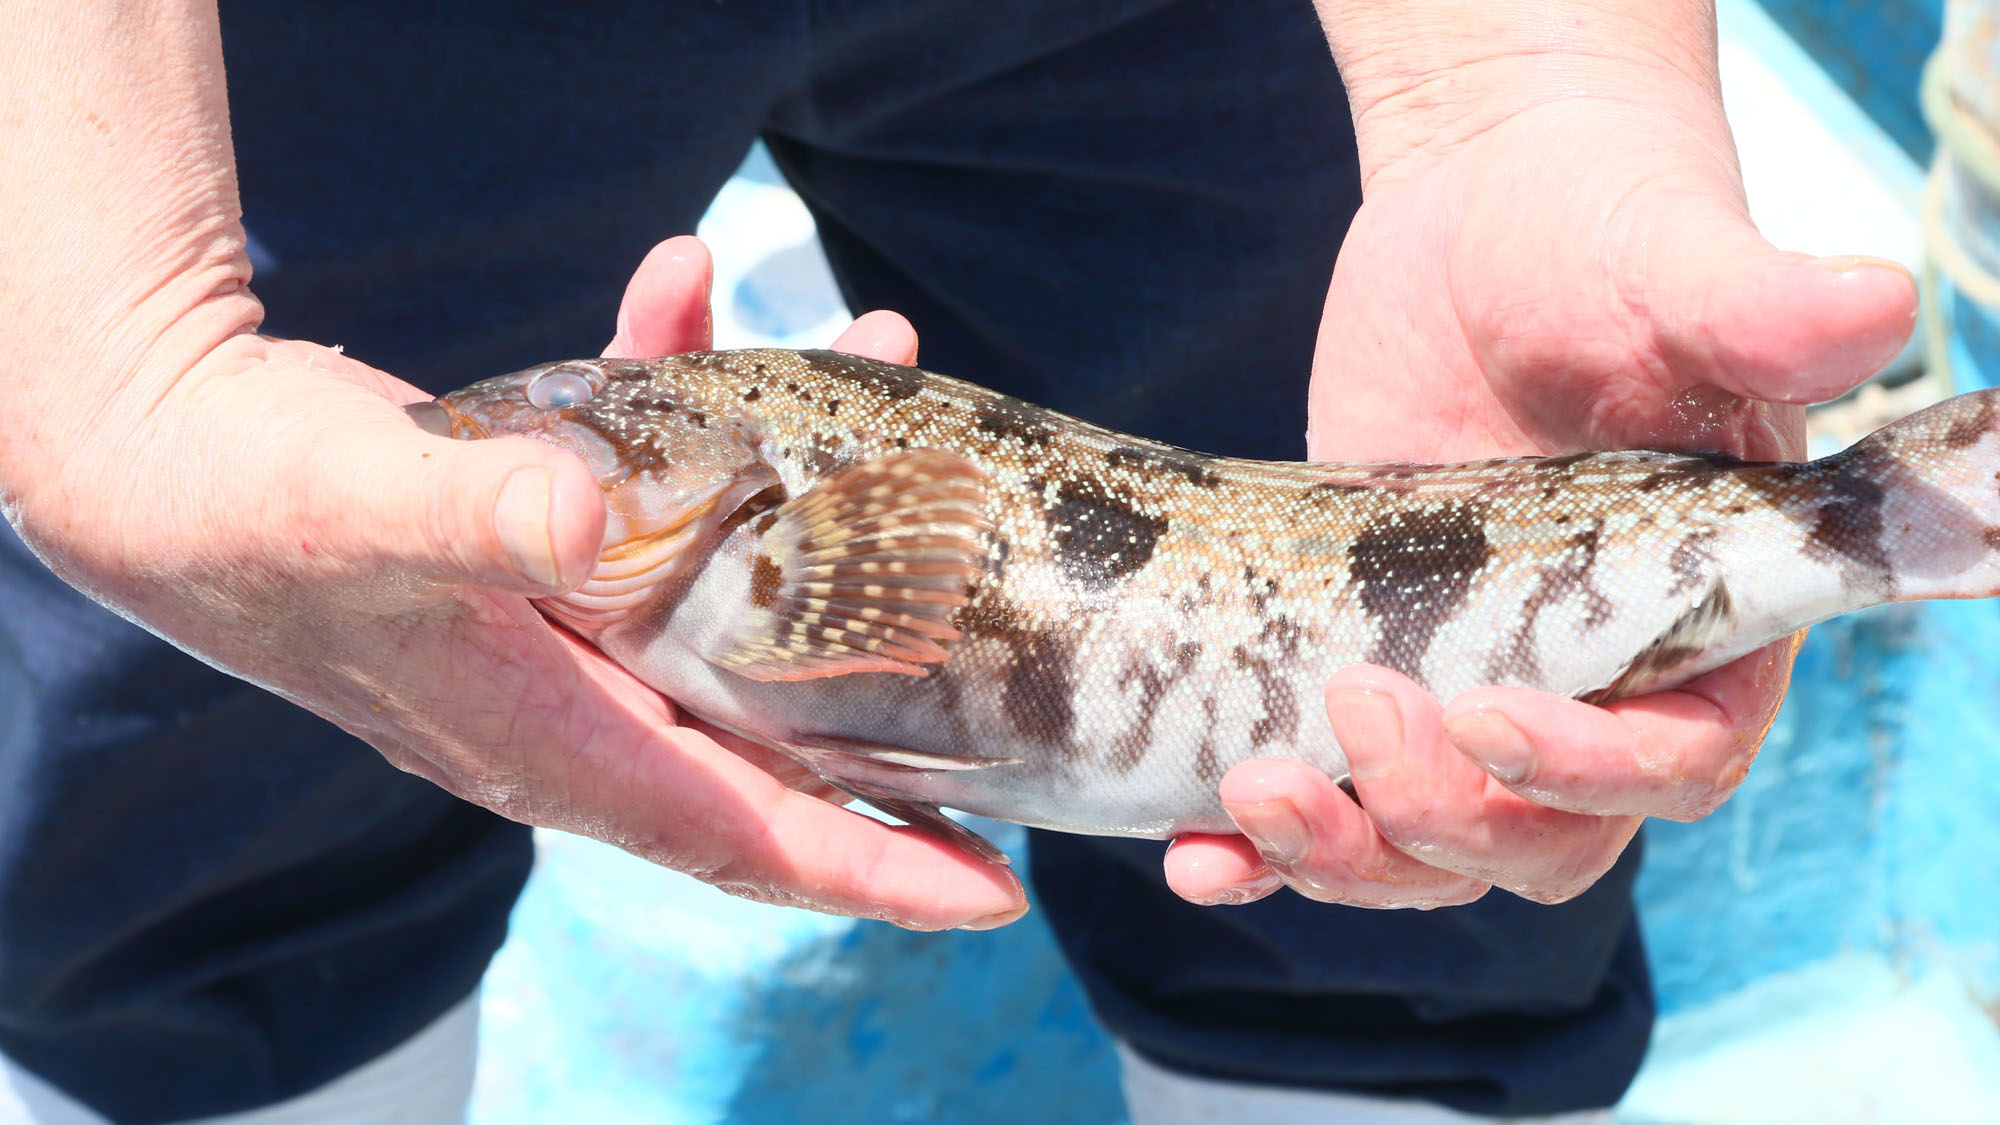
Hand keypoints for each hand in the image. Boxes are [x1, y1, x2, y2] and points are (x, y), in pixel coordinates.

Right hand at [8, 235, 1026, 930]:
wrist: (160, 450)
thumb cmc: (250, 506)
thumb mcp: (367, 512)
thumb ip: (485, 518)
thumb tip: (593, 516)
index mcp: (554, 741)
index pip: (748, 837)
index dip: (874, 873)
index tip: (992, 895)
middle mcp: (580, 707)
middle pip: (779, 724)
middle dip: (900, 679)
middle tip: (1012, 642)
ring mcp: (571, 633)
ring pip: (738, 590)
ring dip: (816, 489)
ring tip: (879, 366)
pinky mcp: (552, 553)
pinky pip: (658, 498)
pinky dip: (685, 400)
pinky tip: (684, 292)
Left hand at [1165, 4, 1916, 906]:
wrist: (1485, 209)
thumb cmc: (1603, 237)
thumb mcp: (1671, 268)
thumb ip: (1758, 308)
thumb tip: (1874, 302)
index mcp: (1702, 624)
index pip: (1675, 762)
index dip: (1585, 772)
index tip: (1483, 710)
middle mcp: (1593, 685)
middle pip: (1541, 844)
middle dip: (1444, 818)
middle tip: (1352, 705)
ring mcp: (1465, 690)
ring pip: (1426, 852)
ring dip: (1341, 855)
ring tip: (1246, 795)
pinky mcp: (1359, 670)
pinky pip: (1323, 803)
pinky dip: (1255, 849)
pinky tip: (1194, 851)